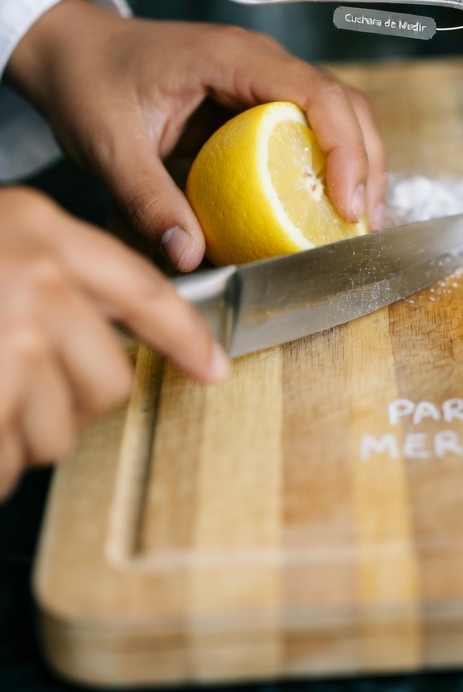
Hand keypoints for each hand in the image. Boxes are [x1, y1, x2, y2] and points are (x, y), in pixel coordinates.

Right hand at [0, 186, 225, 499]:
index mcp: (44, 232)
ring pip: (59, 429)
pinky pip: (7, 459)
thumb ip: (52, 273)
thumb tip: (104, 336)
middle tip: (31, 395)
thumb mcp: (1, 233)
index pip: (143, 289)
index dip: (187, 335)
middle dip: (78, 404)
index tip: (214, 368)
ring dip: (25, 435)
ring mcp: (7, 339)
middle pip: (109, 380)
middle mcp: (36, 282)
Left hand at [7, 0, 386, 270]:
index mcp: (230, 57)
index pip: (314, 92)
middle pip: (342, 102)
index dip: (344, 146)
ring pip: (336, 112)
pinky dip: (328, 163)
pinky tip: (324, 205)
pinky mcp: (256, 98)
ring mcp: (262, 77)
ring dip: (356, 163)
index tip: (345, 203)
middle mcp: (259, 60)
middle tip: (362, 224)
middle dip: (365, 162)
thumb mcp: (109, 145)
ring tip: (356, 221)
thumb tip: (189, 256)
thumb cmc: (90, 82)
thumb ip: (148, 200)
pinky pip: (308, 125)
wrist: (74, 52)